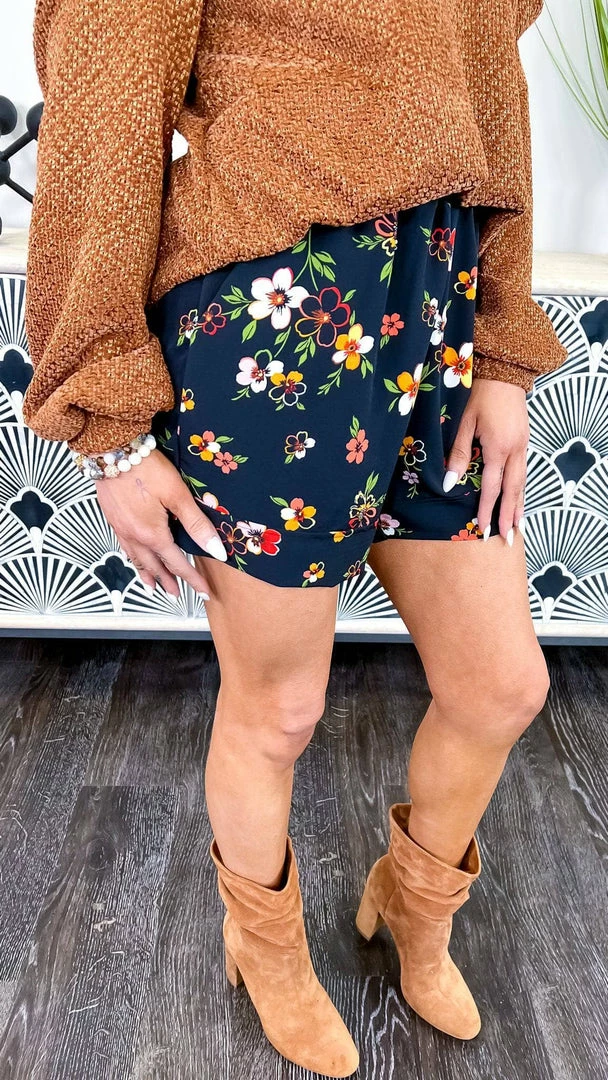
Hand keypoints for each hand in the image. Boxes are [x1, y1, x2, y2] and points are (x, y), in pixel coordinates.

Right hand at [94, 449, 226, 597]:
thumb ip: (197, 524)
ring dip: (147, 574)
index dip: (192, 579)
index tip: (203, 591)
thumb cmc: (147, 469)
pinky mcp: (113, 518)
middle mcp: (134, 536)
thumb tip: (216, 550)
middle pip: (154, 566)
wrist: (112, 450)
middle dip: (168, 581)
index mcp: (152, 534)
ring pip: (136, 559)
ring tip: (153, 587)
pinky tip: (134, 557)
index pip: (177, 564)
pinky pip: (125, 547)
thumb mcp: (178, 495)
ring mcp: (121, 529)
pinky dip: (133, 559)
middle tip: (177, 594)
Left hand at [442, 378, 528, 544]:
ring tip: (516, 527)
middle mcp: (515, 450)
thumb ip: (458, 454)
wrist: (505, 372)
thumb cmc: (480, 394)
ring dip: (519, 506)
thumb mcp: (464, 422)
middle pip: (513, 490)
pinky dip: (521, 489)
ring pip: (522, 482)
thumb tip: (450, 483)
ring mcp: (522, 446)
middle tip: (507, 539)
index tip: (483, 529)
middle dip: (509, 516)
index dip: (487, 509)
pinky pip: (523, 472)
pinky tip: (519, 499)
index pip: (492, 486)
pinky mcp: (524, 441)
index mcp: (498, 447)